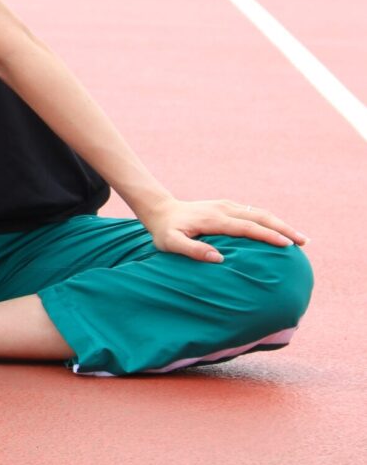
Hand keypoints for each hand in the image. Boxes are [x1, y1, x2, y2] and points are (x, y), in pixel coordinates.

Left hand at [138, 197, 307, 262]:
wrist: (160, 210)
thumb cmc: (165, 231)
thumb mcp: (171, 243)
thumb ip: (193, 250)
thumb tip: (219, 259)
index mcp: (215, 219)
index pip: (248, 227)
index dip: (268, 236)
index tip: (287, 245)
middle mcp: (224, 209)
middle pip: (261, 216)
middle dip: (284, 229)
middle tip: (304, 242)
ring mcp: (226, 205)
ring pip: (259, 213)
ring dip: (280, 224)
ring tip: (299, 238)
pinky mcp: (226, 206)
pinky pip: (252, 212)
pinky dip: (269, 221)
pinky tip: (278, 231)